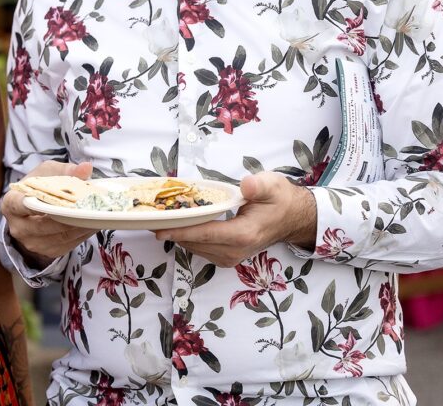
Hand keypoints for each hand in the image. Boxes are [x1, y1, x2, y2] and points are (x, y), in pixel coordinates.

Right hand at [0, 160, 95, 266]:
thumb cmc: (38, 186)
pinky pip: (68, 244)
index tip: (51, 202)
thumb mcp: (48, 172)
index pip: (20, 205)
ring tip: (97, 215)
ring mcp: (32, 243)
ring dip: (81, 226)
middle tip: (90, 209)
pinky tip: (93, 224)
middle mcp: (18, 227)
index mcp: (10, 204)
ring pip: (60, 236)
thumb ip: (66, 170)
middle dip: (69, 216)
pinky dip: (83, 234)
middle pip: (45, 224)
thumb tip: (86, 168)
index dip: (34, 205)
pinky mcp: (48, 252)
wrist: (34, 206)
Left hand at [153, 172, 315, 267]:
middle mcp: (236, 250)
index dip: (181, 231)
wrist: (293, 218)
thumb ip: (258, 186)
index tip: (159, 229)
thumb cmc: (280, 199)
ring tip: (158, 220)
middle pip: (196, 243)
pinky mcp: (228, 257)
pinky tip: (177, 226)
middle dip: (172, 232)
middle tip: (149, 218)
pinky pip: (202, 249)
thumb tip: (245, 185)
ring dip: (178, 236)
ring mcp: (232, 257)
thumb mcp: (272, 185)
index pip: (206, 234)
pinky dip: (188, 239)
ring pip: (196, 248)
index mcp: (244, 234)